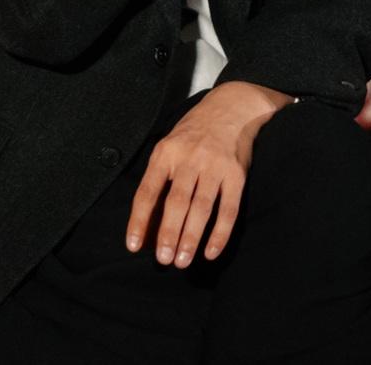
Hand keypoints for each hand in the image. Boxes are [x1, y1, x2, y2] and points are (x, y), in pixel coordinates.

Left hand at [125, 81, 292, 267]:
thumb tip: (148, 221)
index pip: (148, 191)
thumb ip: (160, 178)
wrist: (231, 108)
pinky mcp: (237, 175)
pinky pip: (228, 209)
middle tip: (164, 260)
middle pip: (176, 203)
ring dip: (191, 238)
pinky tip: (211, 252)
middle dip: (168, 234)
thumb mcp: (169, 146)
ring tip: (182, 261)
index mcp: (165, 153)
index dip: (139, 220)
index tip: (133, 246)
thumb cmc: (193, 133)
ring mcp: (214, 167)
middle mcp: (189, 159)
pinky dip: (220, 234)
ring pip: (201, 209)